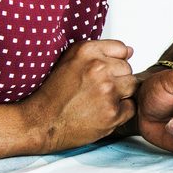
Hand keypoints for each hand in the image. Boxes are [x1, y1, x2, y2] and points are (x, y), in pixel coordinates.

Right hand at [20, 39, 136, 152]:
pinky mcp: (112, 112)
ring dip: (121, 94)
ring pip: (132, 86)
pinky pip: (131, 107)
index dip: (113, 62)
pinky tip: (101, 112)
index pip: (122, 49)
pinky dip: (120, 112)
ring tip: (100, 100)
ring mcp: (107, 91)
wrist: (40, 123)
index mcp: (87, 51)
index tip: (102, 72)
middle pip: (128, 69)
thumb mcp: (69, 60)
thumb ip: (100, 52)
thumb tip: (131, 51)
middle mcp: (98, 68)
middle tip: (96, 90)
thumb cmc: (53, 94)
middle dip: (117, 79)